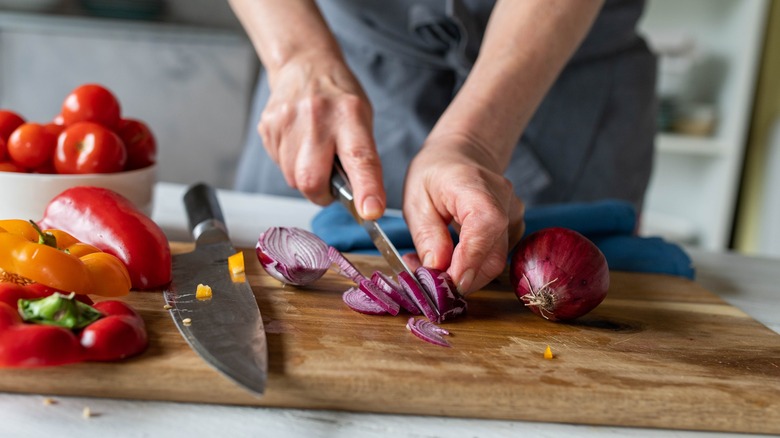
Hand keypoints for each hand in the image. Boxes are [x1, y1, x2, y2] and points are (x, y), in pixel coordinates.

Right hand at [258, 52, 385, 218]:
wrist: (304, 64)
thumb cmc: (339, 97)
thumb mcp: (362, 119)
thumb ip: (361, 158)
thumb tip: (362, 202)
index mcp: (350, 115)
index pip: (359, 158)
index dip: (365, 189)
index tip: (370, 211)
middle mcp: (317, 117)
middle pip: (311, 179)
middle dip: (320, 194)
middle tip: (329, 184)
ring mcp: (287, 121)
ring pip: (292, 178)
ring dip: (305, 178)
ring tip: (314, 153)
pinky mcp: (268, 127)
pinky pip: (279, 165)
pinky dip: (290, 164)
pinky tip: (298, 142)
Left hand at [403, 134, 524, 295]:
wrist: (461, 156)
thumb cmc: (435, 173)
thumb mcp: (417, 200)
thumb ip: (427, 236)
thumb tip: (437, 269)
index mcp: (475, 186)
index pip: (485, 227)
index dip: (470, 260)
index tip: (450, 283)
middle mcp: (503, 201)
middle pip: (493, 255)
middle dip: (462, 278)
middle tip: (428, 281)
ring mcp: (513, 216)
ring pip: (495, 260)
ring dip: (465, 275)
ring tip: (433, 268)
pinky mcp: (513, 229)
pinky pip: (495, 256)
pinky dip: (473, 267)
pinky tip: (450, 261)